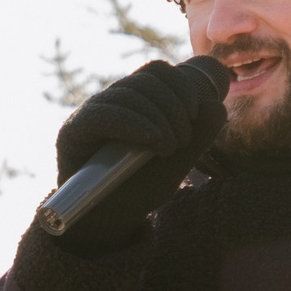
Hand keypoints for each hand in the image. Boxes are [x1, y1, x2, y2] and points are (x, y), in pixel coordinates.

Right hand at [51, 60, 229, 253]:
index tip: (194, 114)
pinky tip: (154, 141)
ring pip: (129, 92)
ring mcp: (91, 113)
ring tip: (169, 148)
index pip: (157, 71)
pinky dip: (135, 124)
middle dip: (174, 106)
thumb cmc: (140, 188)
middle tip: (182, 141)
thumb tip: (215, 105)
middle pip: (146, 78)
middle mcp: (111, 101)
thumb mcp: (177, 164)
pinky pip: (104, 114)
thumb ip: (199, 138)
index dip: (181, 85)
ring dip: (159, 117)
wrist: (106, 220)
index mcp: (135, 100)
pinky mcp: (75, 131)